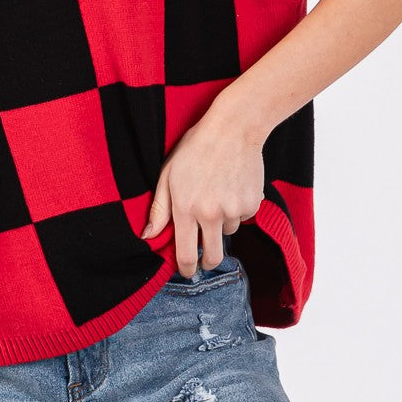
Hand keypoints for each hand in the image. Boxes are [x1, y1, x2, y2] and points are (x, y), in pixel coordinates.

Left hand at [141, 114, 264, 277]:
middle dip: (207, 262)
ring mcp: (233, 210)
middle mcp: (210, 213)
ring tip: (216, 195)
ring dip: (221, 223)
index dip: (186, 269)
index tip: (187, 272)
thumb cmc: (195, 148)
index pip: (186, 254)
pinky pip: (243, 217)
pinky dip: (237, 209)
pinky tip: (232, 187)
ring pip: (228, 232)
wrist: (233, 129)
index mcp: (186, 208)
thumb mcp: (168, 174)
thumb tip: (148, 236)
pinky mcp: (253, 204)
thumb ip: (159, 209)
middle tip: (204, 258)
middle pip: (213, 256)